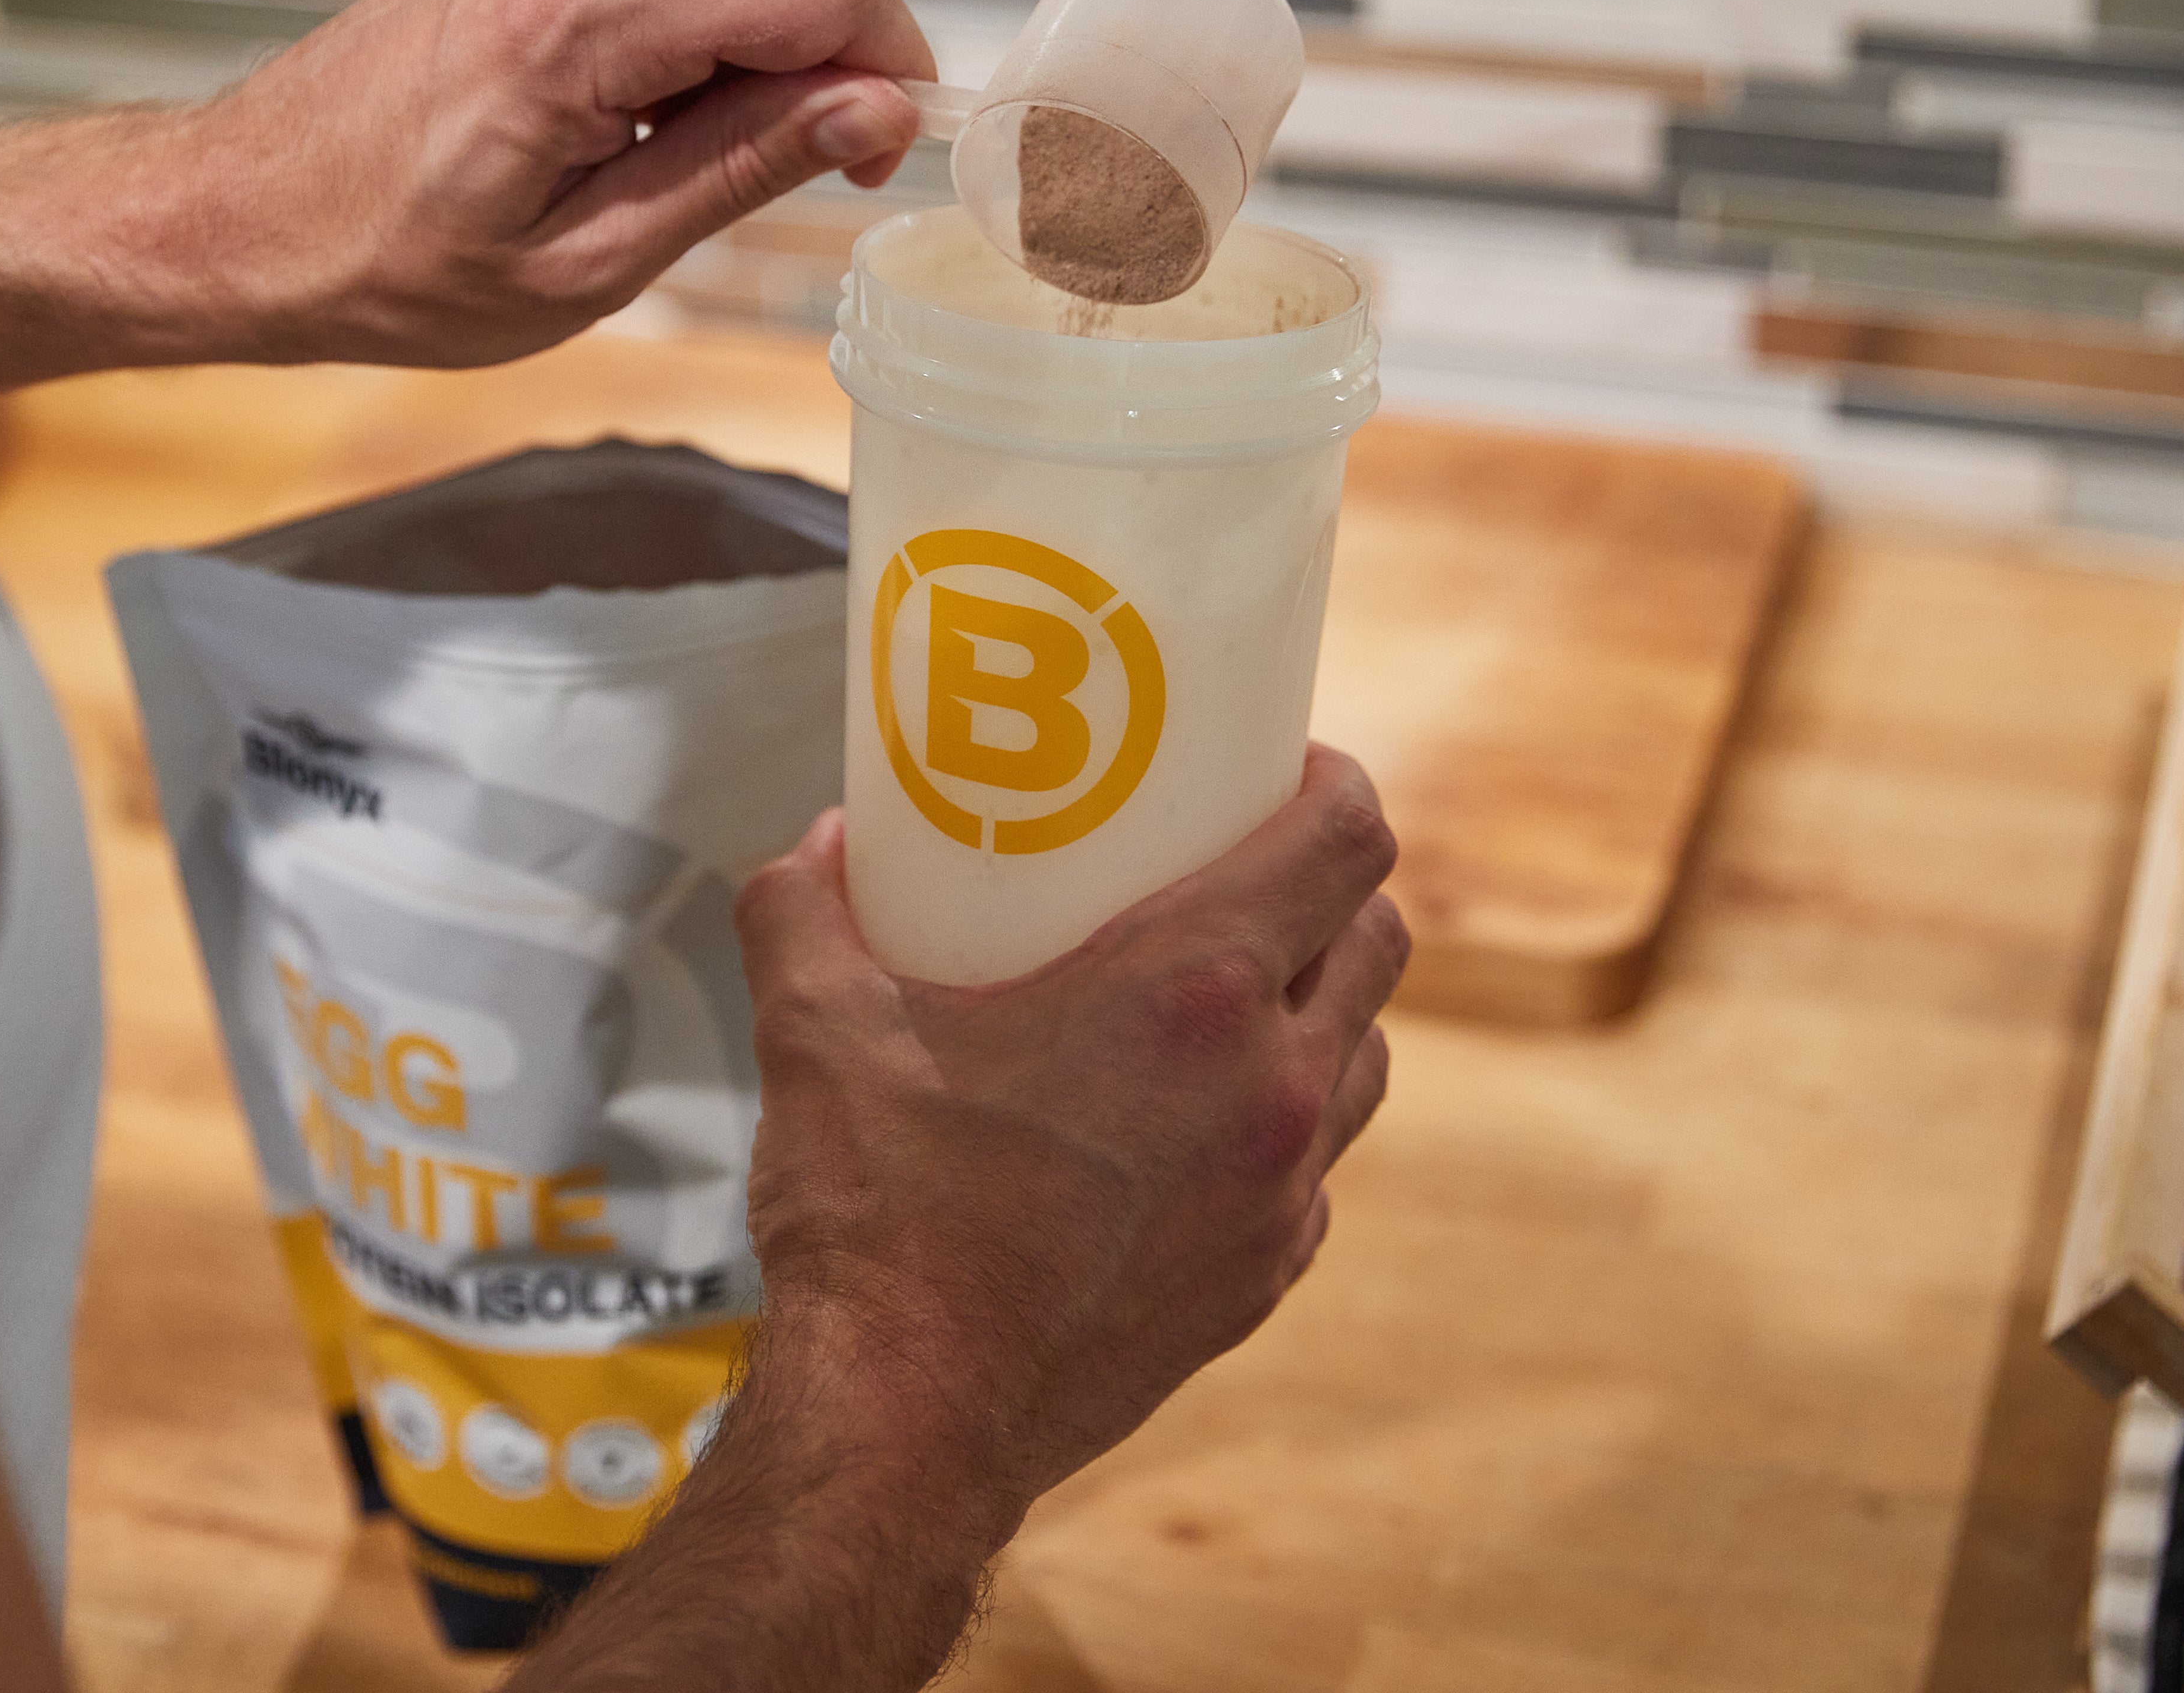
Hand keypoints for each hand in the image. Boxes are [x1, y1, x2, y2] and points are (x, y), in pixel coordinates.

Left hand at [129, 0, 932, 366]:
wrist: (244, 214)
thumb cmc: (382, 260)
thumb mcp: (588, 258)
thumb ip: (742, 166)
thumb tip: (869, 109)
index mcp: (583, 14)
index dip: (883, 67)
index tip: (870, 156)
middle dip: (832, 60)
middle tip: (801, 172)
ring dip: (764, 49)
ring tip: (696, 156)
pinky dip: (702, 29)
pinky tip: (649, 115)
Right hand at [502, 748, 1403, 1691]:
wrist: (911, 1417)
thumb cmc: (883, 1217)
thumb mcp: (816, 1028)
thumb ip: (806, 910)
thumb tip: (818, 847)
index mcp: (1189, 992)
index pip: (1349, 841)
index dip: (1333, 782)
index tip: (1281, 765)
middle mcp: (1270, 1084)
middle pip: (1378, 938)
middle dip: (1330, 888)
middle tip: (1245, 868)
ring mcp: (1282, 1190)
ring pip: (1365, 1054)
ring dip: (1321, 1006)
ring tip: (1230, 995)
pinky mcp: (1266, 1275)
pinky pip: (1314, 1168)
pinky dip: (1279, 1124)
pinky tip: (1188, 1126)